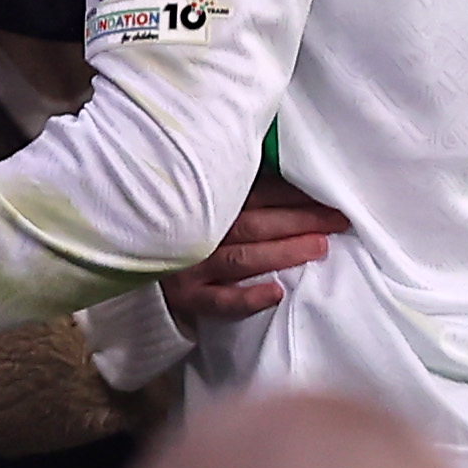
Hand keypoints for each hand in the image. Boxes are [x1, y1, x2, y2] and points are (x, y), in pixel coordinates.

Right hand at [160, 173, 349, 326]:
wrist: (130, 257)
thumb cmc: (179, 223)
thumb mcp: (200, 196)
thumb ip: (233, 187)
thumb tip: (280, 167)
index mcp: (207, 200)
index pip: (258, 194)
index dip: (295, 194)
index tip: (330, 194)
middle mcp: (201, 229)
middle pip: (256, 223)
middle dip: (300, 220)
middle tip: (338, 220)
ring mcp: (192, 265)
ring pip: (242, 257)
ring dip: (282, 251)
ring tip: (319, 247)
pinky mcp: (187, 297)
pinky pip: (218, 300)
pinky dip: (246, 298)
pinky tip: (274, 294)